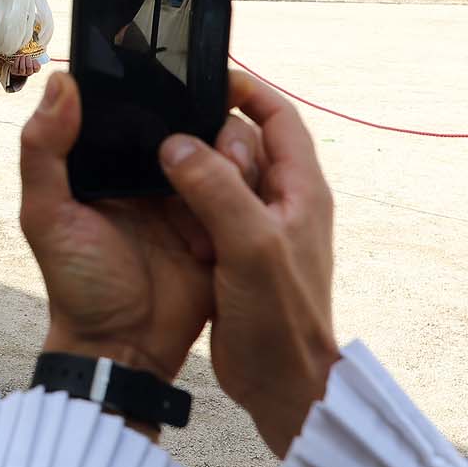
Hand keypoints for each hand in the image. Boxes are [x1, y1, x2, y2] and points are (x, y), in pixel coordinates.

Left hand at [9, 51, 42, 76]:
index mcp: (34, 69)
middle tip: (27, 56)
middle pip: (29, 68)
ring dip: (22, 61)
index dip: (36, 63)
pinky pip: (16, 67)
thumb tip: (33, 42)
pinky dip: (17, 61)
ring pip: (22, 69)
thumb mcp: (32, 57)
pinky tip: (18, 57)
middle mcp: (28, 72)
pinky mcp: (15, 72)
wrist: (18, 66)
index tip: (34, 58)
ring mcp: (21, 73)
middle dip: (28, 61)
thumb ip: (34, 53)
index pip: (37, 68)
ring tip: (22, 56)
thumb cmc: (27, 59)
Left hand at [18, 73, 216, 417]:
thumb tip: (61, 82)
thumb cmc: (77, 284)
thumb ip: (44, 150)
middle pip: (196, 123)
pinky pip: (246, 195)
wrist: (123, 348)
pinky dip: (251, 189)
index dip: (167, 87)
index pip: (145, 107)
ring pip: (229, 154)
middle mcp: (156, 173)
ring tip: (233, 167)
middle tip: (221, 138)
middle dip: (217, 120)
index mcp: (114, 160)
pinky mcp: (224, 228)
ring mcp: (194, 200)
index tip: (190, 72)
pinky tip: (250, 190)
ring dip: (237, 153)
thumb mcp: (47, 215)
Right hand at [159, 72, 339, 457]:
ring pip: (221, 178)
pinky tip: (165, 219)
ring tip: (168, 185)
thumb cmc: (280, 318)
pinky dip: (187, 209)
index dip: (245, 90)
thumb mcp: (249, 246)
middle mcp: (285, 201)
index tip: (203, 81)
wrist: (285, 385)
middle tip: (175, 146)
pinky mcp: (238, 255)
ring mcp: (261, 229)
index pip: (278, 116)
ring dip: (193, 177)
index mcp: (301, 189)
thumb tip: (177, 145)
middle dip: (207, 138)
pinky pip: (208, 213)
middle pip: (243, 143)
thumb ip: (215, 190)